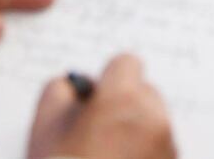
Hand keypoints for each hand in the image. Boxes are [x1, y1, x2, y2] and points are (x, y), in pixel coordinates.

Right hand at [25, 54, 174, 158]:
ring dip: (137, 134)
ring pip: (154, 125)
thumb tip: (76, 86)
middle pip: (145, 94)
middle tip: (98, 133)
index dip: (108, 80)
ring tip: (108, 157)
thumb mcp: (45, 126)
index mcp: (123, 100)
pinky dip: (145, 157)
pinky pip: (161, 152)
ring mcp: (168, 149)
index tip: (97, 98)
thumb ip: (60, 91)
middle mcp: (153, 120)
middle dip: (125, 107)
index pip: (127, 64)